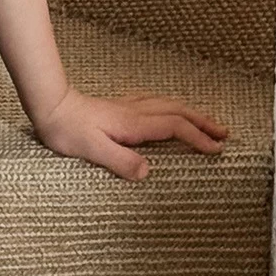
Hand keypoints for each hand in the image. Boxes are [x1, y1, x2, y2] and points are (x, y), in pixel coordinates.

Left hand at [30, 86, 228, 182]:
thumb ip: (120, 161)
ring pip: (168, 105)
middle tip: (225, 134)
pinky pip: (156, 103)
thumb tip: (148, 172)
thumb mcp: (92, 150)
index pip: (174, 127)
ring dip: (191, 113)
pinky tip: (171, 111)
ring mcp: (128, 107)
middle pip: (178, 112)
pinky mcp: (119, 107)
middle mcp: (135, 112)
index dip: (197, 137)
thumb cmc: (66, 131)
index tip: (216, 149)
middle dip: (203, 122)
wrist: (50, 107)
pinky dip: (173, 108)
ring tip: (208, 122)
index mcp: (133, 124)